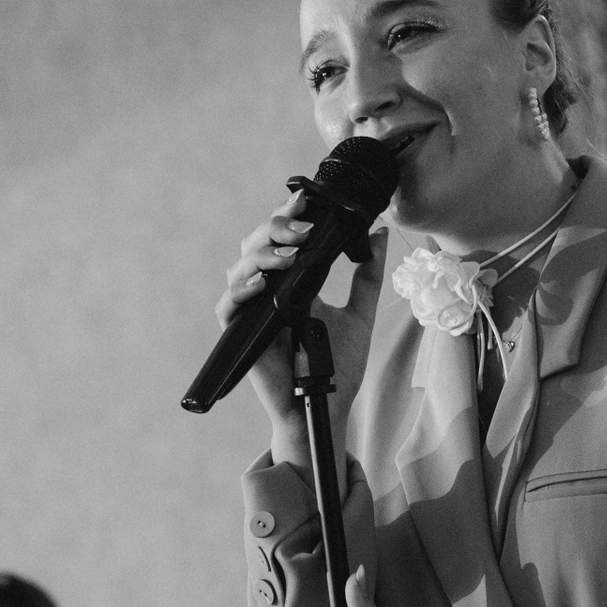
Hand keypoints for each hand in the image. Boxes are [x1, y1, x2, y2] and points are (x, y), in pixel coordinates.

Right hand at [215, 194, 387, 465]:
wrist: (326, 405)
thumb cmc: (339, 365)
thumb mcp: (361, 313)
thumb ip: (369, 275)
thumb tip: (378, 233)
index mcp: (292, 281)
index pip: (282, 238)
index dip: (288, 216)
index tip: (306, 201)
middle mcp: (268, 290)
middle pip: (256, 244)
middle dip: (277, 230)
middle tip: (304, 231)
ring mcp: (252, 311)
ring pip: (239, 268)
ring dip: (262, 256)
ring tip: (290, 256)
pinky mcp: (240, 335)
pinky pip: (228, 306)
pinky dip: (241, 291)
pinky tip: (261, 284)